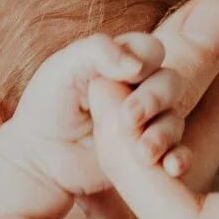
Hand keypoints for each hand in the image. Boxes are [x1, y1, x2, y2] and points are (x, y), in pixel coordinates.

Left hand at [0, 31, 188, 218]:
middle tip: (128, 118)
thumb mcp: (62, 68)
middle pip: (171, 82)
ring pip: (175, 120)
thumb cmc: (48, 106)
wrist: (38, 158)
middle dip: (155, 98)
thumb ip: (97, 52)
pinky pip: (179, 155)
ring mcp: (150, 124)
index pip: (151, 50)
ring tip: (142, 153)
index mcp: (123, 61)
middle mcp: (142, 89)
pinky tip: (171, 168)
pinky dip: (180, 159)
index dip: (147, 60)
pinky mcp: (152, 156)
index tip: (129, 76)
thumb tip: (138, 65)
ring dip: (164, 134)